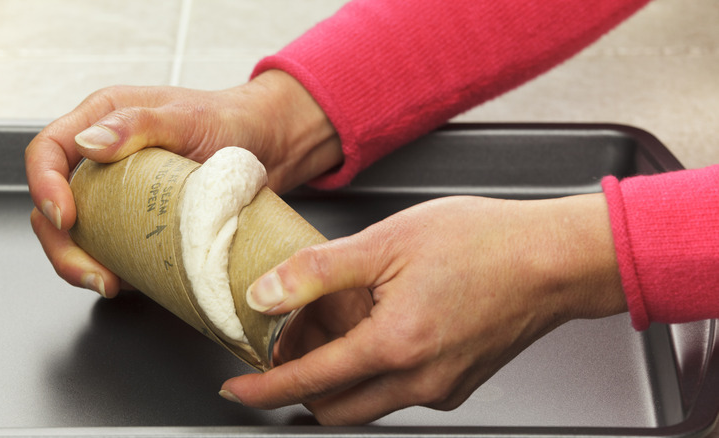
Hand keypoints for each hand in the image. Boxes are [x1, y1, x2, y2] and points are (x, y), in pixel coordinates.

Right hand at [25, 70, 340, 297]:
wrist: (269, 146)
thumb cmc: (231, 121)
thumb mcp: (188, 117)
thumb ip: (139, 124)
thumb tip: (88, 144)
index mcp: (102, 121)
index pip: (48, 151)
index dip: (43, 185)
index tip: (65, 217)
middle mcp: (103, 159)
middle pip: (53, 205)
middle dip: (61, 245)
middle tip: (91, 272)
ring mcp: (119, 194)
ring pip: (78, 234)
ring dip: (82, 264)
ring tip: (109, 283)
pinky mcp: (139, 222)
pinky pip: (112, 249)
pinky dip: (111, 270)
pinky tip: (127, 283)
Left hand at [221, 194, 626, 424]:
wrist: (554, 259)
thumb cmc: (483, 242)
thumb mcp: (387, 242)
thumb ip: (318, 273)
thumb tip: (266, 295)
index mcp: (395, 346)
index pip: (309, 381)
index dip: (265, 388)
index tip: (237, 389)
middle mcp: (420, 381)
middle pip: (336, 408)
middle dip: (301, 387)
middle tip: (288, 348)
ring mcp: (443, 387)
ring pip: (369, 402)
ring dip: (340, 378)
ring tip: (338, 328)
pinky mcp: (460, 383)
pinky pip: (402, 391)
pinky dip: (377, 371)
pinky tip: (381, 328)